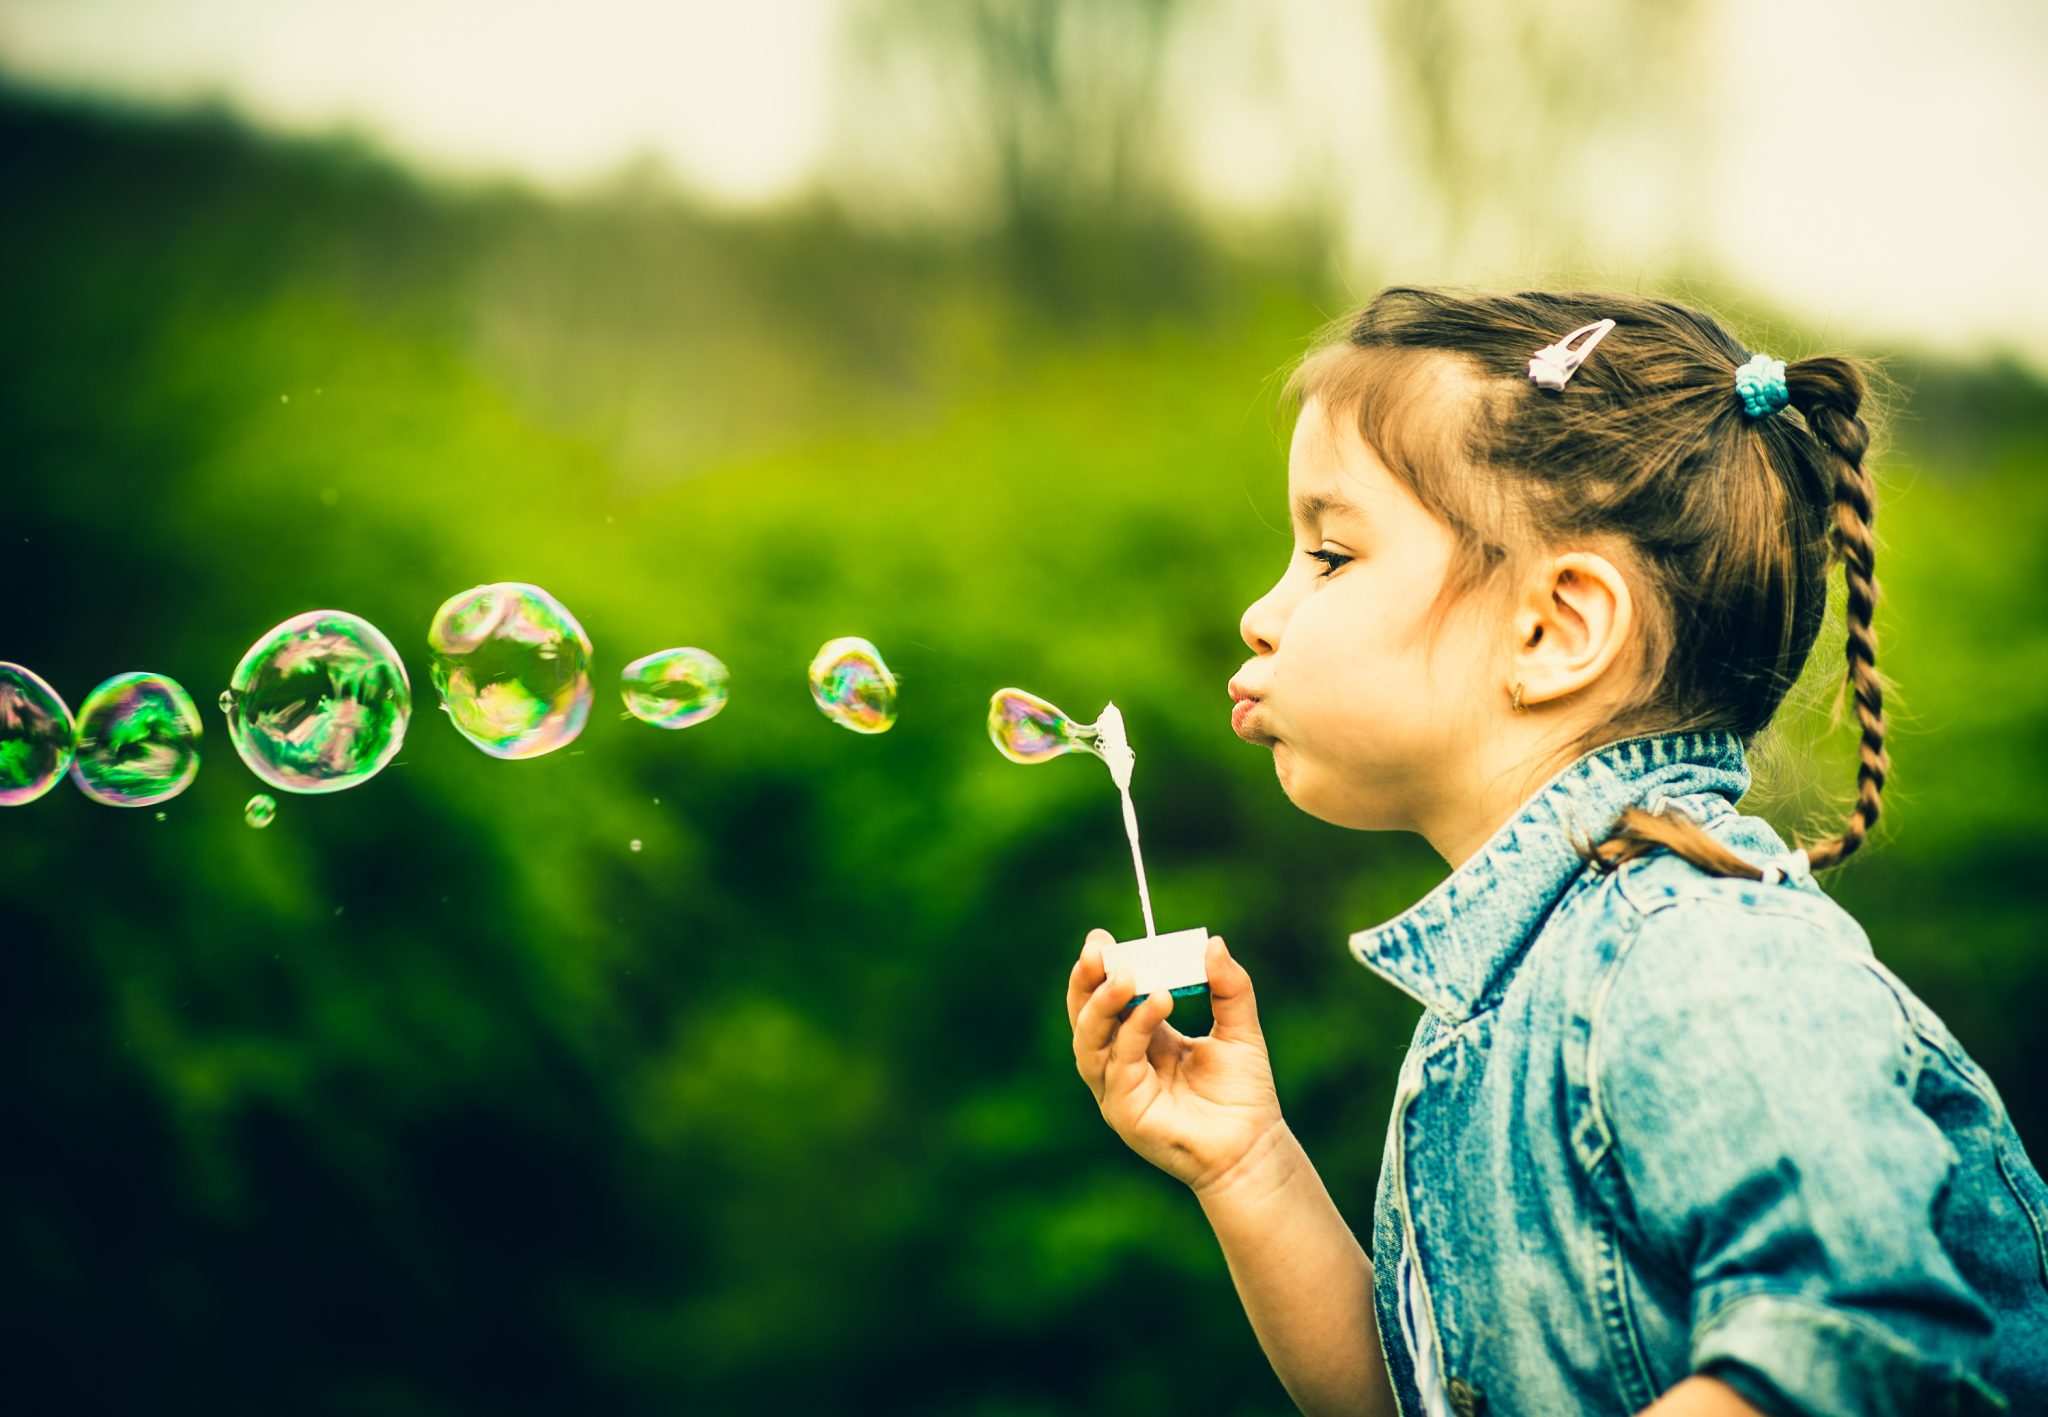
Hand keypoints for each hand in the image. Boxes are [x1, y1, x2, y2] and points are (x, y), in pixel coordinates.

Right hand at [1067, 929, 1284, 1193]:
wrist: (1254, 1147)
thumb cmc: (1244, 1094)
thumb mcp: (1240, 1029)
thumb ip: (1229, 987)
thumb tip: (1212, 943)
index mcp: (1142, 1039)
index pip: (1106, 999)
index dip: (1100, 970)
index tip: (1101, 939)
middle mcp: (1121, 1063)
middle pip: (1085, 1016)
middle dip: (1087, 980)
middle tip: (1098, 948)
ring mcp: (1116, 1089)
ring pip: (1089, 1040)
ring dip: (1103, 1003)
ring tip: (1128, 973)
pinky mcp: (1123, 1110)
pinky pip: (1119, 1062)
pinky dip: (1135, 1028)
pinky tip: (1159, 1001)